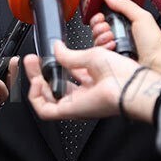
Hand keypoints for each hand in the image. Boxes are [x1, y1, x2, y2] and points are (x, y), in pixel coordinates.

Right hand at [24, 42, 160, 121]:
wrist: (130, 86)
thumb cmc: (122, 72)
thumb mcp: (92, 56)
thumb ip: (70, 55)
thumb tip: (57, 48)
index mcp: (90, 80)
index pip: (64, 75)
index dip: (50, 64)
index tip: (43, 54)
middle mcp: (81, 94)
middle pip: (52, 87)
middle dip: (38, 73)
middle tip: (30, 60)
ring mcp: (75, 104)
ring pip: (46, 99)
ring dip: (35, 83)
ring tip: (32, 67)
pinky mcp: (70, 111)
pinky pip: (46, 110)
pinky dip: (37, 97)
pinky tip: (37, 82)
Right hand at [91, 0, 160, 72]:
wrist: (156, 64)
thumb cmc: (154, 44)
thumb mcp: (141, 17)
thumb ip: (125, 4)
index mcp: (126, 21)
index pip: (106, 14)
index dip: (100, 14)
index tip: (101, 15)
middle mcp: (119, 33)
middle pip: (98, 26)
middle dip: (99, 25)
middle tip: (106, 27)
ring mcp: (114, 46)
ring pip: (96, 38)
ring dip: (101, 36)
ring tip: (112, 37)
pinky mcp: (111, 58)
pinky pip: (98, 51)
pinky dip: (103, 47)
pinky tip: (112, 46)